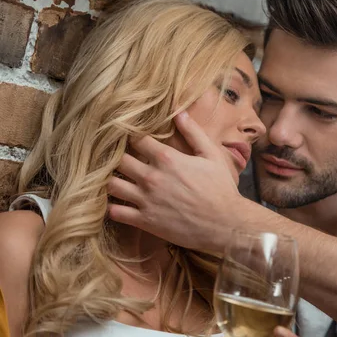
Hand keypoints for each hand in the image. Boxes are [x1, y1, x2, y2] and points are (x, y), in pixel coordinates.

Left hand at [107, 111, 248, 251]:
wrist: (225, 224)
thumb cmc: (221, 189)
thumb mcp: (212, 156)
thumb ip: (193, 133)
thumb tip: (179, 112)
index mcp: (167, 159)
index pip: (135, 139)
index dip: (131, 136)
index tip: (131, 138)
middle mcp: (151, 177)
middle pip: (118, 160)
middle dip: (117, 157)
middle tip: (120, 158)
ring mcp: (146, 200)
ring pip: (111, 185)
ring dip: (111, 180)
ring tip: (118, 179)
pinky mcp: (145, 221)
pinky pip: (115, 212)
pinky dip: (112, 207)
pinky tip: (119, 203)